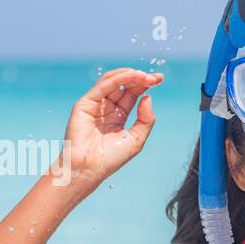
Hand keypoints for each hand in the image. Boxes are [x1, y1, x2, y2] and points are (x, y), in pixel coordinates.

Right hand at [53, 68, 162, 187]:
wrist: (90, 168)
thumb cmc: (111, 158)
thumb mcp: (137, 138)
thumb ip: (145, 119)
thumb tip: (148, 97)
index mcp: (118, 116)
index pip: (132, 94)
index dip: (145, 85)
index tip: (159, 79)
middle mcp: (106, 108)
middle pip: (124, 86)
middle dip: (141, 79)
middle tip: (155, 78)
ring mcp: (95, 104)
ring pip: (113, 81)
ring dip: (130, 76)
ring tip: (145, 76)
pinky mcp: (85, 103)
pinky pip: (102, 86)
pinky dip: (118, 79)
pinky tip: (131, 76)